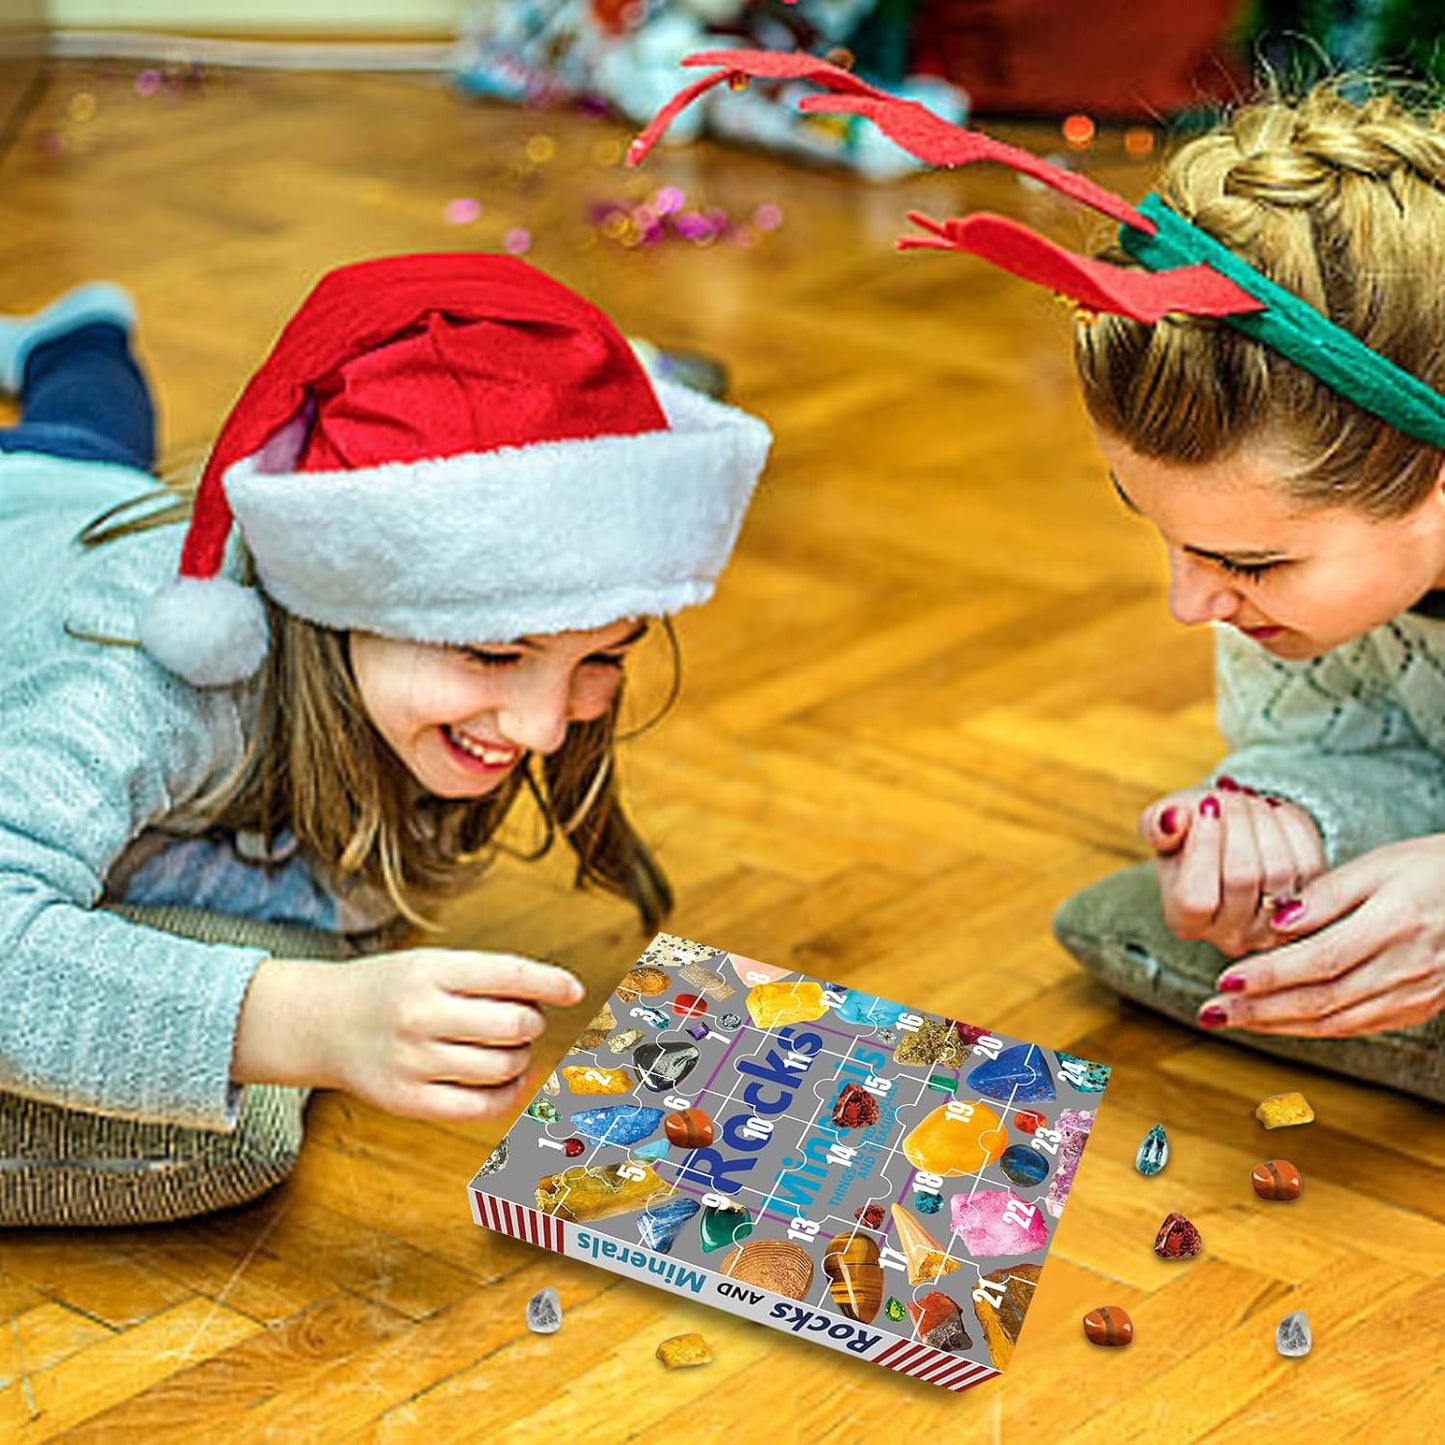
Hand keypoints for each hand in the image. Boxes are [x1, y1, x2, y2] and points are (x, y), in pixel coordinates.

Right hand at [235, 947, 583, 1121]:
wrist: (320, 1022)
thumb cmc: (392, 989)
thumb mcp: (430, 964)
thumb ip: (486, 979)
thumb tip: (552, 1001)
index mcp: (429, 970)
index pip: (508, 974)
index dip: (550, 982)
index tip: (575, 991)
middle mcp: (419, 1014)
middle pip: (513, 1025)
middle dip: (532, 1023)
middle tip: (523, 1020)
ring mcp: (411, 1061)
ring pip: (503, 1067)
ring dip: (521, 1058)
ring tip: (507, 1047)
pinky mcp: (406, 1100)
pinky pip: (480, 1106)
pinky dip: (507, 1094)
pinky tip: (507, 1080)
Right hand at [1140, 779, 1325, 956]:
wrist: (1232, 840)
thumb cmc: (1191, 834)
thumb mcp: (1163, 826)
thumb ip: (1157, 825)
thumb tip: (1174, 820)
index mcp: (1184, 920)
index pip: (1196, 897)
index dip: (1204, 848)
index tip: (1206, 806)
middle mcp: (1229, 935)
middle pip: (1242, 878)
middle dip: (1236, 824)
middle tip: (1226, 796)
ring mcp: (1274, 926)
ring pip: (1279, 870)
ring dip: (1264, 821)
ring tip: (1246, 801)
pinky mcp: (1312, 907)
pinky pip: (1308, 862)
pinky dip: (1290, 827)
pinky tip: (1271, 812)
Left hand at [1196, 836, 1444, 1035]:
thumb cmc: (1433, 869)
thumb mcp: (1380, 865)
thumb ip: (1326, 894)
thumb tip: (1277, 921)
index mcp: (1395, 925)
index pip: (1321, 960)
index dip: (1271, 975)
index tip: (1225, 979)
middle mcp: (1407, 967)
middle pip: (1322, 999)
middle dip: (1260, 1010)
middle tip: (1212, 1012)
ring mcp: (1416, 993)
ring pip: (1337, 1021)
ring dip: (1279, 1025)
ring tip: (1233, 1020)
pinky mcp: (1418, 1007)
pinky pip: (1358, 1026)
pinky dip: (1314, 1028)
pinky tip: (1279, 1024)